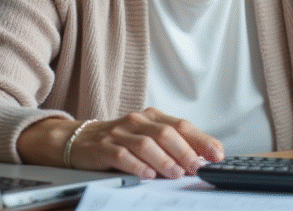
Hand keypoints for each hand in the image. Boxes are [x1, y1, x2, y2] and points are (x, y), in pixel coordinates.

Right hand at [18, 108, 223, 180]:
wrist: (76, 139)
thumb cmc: (118, 140)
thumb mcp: (146, 137)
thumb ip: (172, 145)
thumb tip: (202, 158)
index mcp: (152, 117)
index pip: (182, 125)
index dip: (201, 140)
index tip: (216, 154)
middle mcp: (137, 121)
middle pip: (166, 133)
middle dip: (186, 151)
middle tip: (197, 167)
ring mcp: (119, 133)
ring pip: (147, 144)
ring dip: (165, 160)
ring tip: (177, 173)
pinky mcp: (103, 147)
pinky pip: (122, 156)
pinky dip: (137, 166)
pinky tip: (147, 175)